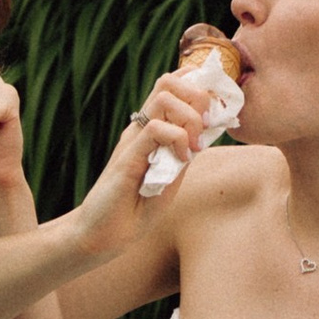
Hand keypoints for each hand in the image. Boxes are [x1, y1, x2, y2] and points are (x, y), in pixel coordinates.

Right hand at [68, 64, 215, 255]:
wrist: (103, 236)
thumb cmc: (134, 210)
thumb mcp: (170, 180)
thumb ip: (184, 156)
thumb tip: (205, 136)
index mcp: (151, 131)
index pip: (173, 88)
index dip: (198, 90)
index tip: (214, 114)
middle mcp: (141, 129)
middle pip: (169, 82)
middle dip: (198, 97)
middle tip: (205, 128)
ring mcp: (133, 139)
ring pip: (164, 96)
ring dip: (190, 117)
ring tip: (193, 145)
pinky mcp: (128, 156)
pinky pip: (156, 129)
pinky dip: (177, 139)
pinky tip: (181, 159)